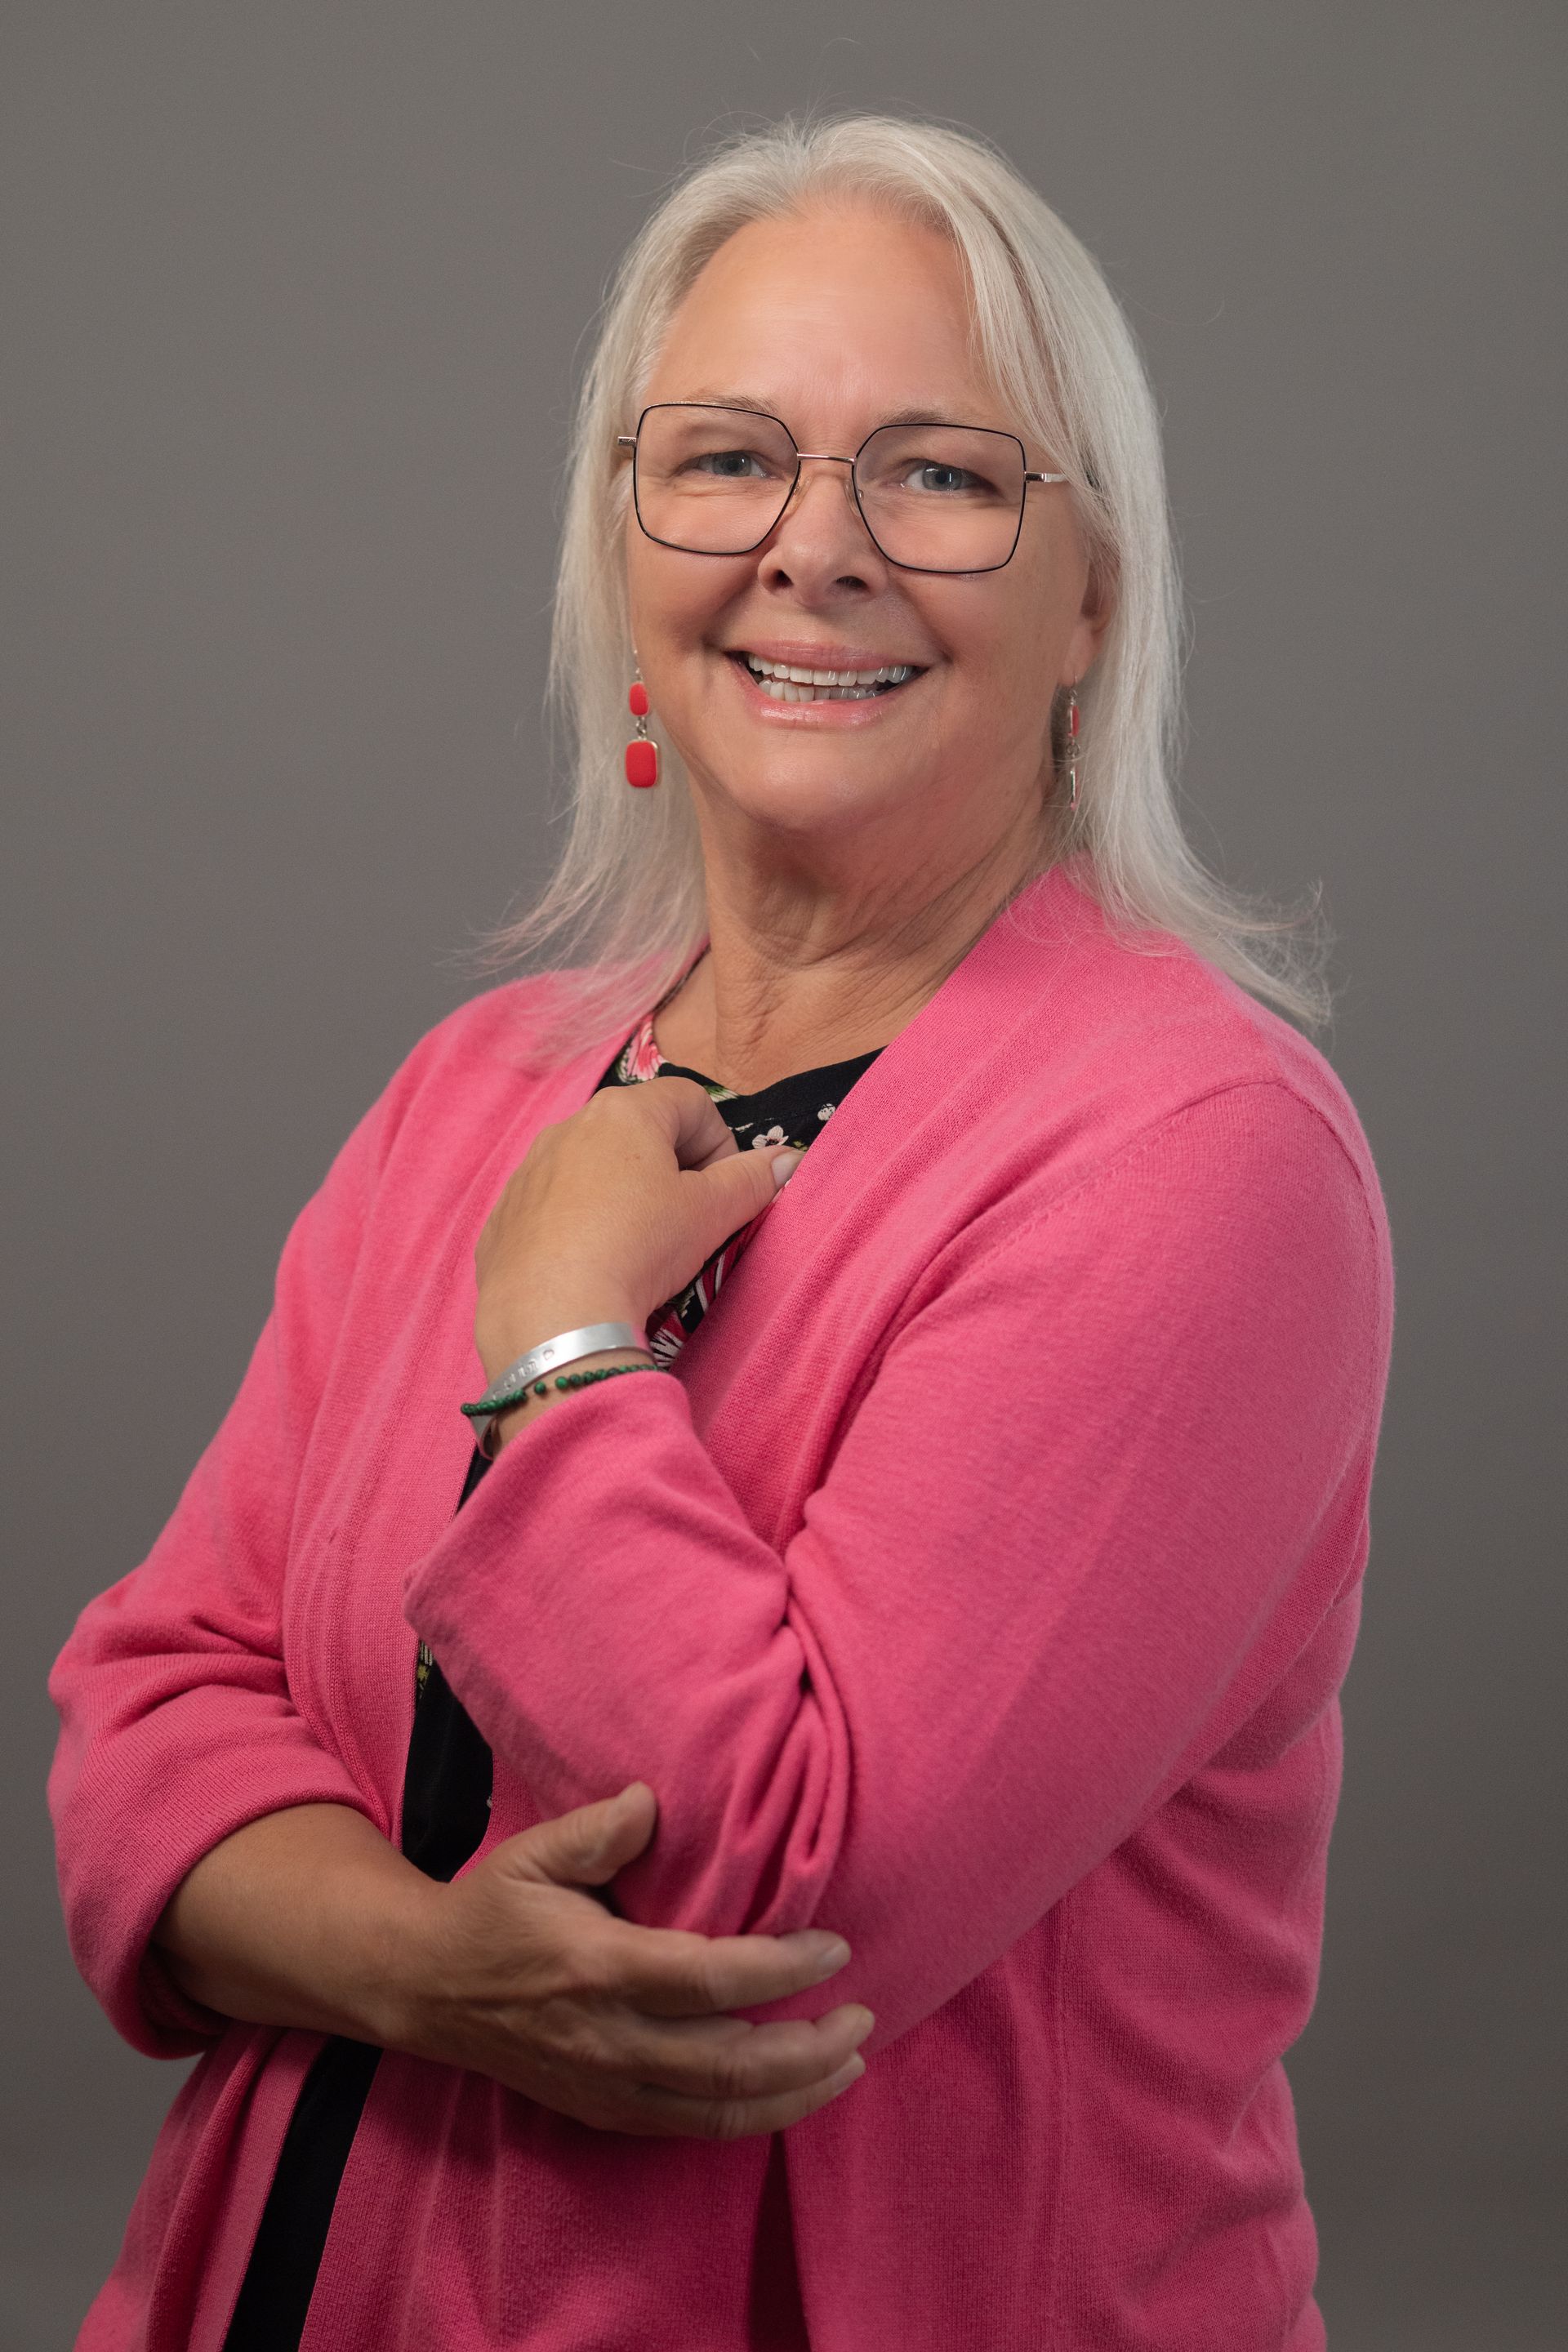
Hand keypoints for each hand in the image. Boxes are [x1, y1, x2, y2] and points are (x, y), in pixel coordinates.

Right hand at [399, 1783, 871, 2137]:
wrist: (423, 1989)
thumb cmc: (490, 1910)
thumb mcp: (533, 1853)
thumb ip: (598, 1829)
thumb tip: (652, 1801)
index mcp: (596, 1967)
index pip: (709, 1980)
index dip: (781, 1969)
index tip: (835, 1948)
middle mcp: (606, 2039)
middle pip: (728, 2064)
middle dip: (809, 2048)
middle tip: (864, 2015)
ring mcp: (604, 2086)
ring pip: (717, 2111)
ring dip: (795, 2094)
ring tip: (850, 2061)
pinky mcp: (602, 2112)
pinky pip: (690, 2130)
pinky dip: (751, 2117)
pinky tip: (792, 2093)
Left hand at [474, 1077, 802, 1380]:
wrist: (552, 1317)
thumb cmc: (638, 1248)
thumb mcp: (711, 1214)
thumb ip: (752, 1180)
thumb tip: (786, 1161)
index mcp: (623, 1112)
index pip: (691, 1102)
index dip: (720, 1143)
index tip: (723, 1191)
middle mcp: (568, 1127)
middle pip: (639, 1132)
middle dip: (671, 1169)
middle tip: (686, 1221)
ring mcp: (529, 1171)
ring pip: (592, 1169)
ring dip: (623, 1196)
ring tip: (637, 1248)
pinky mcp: (504, 1216)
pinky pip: (553, 1207)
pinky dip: (578, 1226)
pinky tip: (592, 1266)